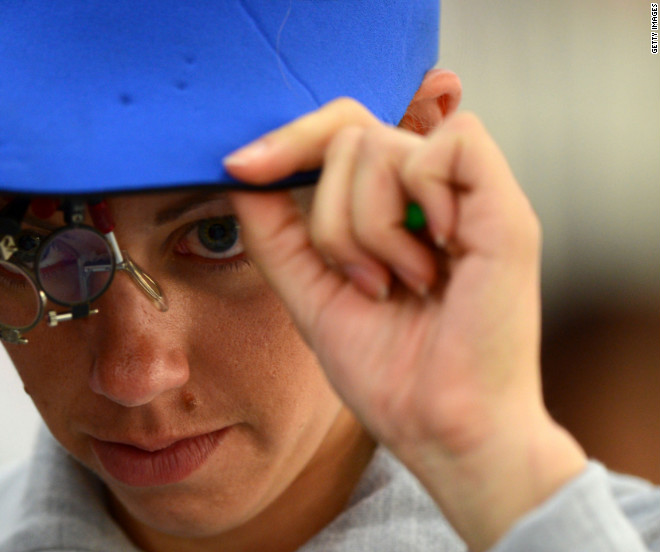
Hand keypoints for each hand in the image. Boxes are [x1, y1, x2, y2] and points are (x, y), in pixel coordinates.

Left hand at [225, 98, 586, 550]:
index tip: (239, 167)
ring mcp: (470, 197)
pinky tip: (434, 256)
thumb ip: (277, 233)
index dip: (289, 138)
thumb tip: (242, 172)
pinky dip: (422, 197)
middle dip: (327, 213)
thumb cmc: (388, 373)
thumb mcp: (310, 292)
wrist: (439, 431)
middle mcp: (432, 191)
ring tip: (398, 283)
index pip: (339, 129)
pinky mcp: (506, 209)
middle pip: (350, 131)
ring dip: (366, 228)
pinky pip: (453, 144)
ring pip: (380, 145)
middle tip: (358, 278)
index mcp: (395, 205)